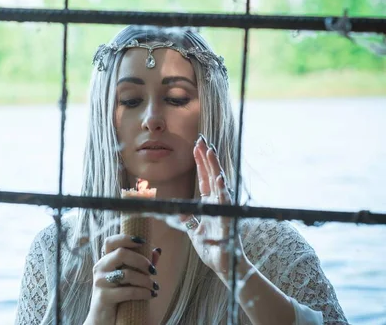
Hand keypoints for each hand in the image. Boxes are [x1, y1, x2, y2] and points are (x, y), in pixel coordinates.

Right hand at [84, 234, 161, 324]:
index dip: (126, 238)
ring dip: (145, 280)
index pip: (111, 242)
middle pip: (121, 254)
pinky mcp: (104, 297)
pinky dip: (143, 293)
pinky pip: (127, 292)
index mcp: (105, 260)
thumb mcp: (129, 278)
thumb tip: (157, 250)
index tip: (143, 241)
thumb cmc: (118, 296)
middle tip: (154, 270)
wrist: (103, 320)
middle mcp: (100, 268)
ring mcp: (100, 282)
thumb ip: (141, 264)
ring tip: (154, 286)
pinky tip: (151, 295)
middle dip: (141, 260)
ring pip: (126, 274)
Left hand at [179, 134, 250, 283]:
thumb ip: (188, 218)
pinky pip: (224, 204)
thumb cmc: (211, 247)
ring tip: (210, 152)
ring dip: (214, 168)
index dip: (201, 162)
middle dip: (206, 158)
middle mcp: (218, 203)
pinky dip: (223, 191)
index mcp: (210, 204)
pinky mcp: (227, 221)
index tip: (197, 146)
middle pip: (212, 176)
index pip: (204, 178)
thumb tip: (178, 210)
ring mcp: (224, 210)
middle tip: (202, 140)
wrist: (222, 264)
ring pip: (219, 184)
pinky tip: (220, 179)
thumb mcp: (193, 230)